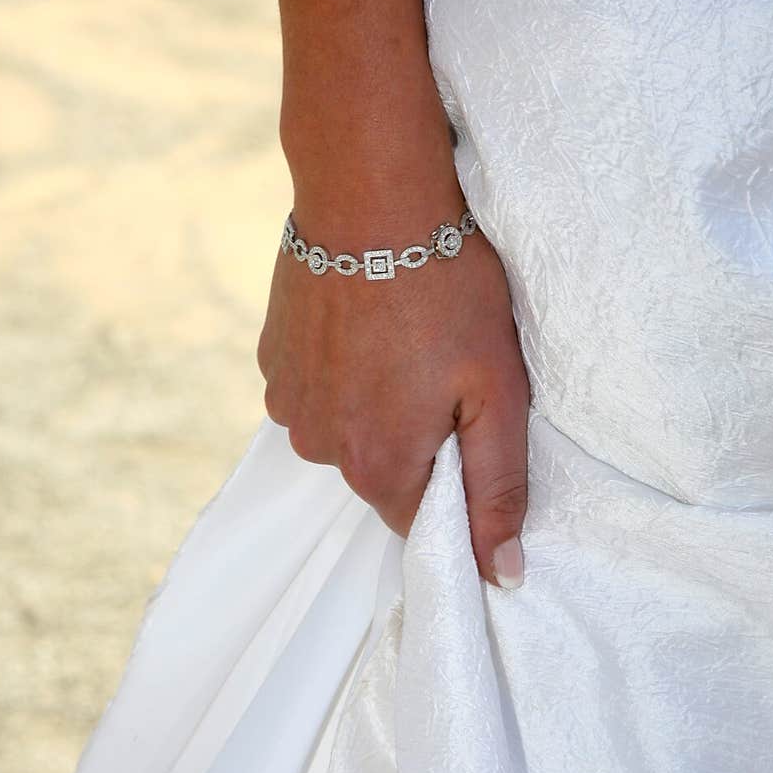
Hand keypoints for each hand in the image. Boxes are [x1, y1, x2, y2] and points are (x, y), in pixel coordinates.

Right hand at [258, 117, 529, 590]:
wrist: (368, 196)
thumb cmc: (445, 289)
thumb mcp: (497, 392)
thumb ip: (498, 489)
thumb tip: (501, 576)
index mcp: (379, 467)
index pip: (422, 522)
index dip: (455, 488)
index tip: (470, 431)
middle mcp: (320, 450)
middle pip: (382, 477)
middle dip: (418, 442)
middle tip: (445, 373)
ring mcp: (287, 406)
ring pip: (345, 434)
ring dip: (374, 407)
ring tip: (402, 343)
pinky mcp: (271, 363)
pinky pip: (315, 394)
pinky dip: (341, 375)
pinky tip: (366, 328)